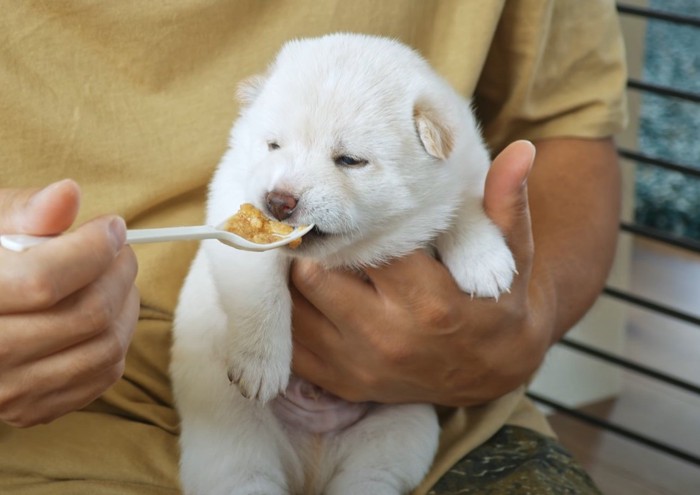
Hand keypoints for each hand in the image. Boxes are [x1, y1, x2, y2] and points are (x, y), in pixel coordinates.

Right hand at [0, 179, 138, 426]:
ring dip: (127, 305)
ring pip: (104, 349)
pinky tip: (105, 313)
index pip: (44, 280)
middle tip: (121, 250)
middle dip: (120, 272)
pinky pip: (102, 376)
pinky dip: (117, 339)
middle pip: (86, 316)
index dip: (93, 247)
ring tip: (116, 277)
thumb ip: (26, 211)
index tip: (112, 227)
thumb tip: (68, 193)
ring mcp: (7, 391)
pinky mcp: (31, 409)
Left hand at [290, 141, 551, 405]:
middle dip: (313, 245)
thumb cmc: (498, 303)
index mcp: (429, 302)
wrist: (493, 370)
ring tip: (306, 250)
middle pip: (316, 274)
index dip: (353, 218)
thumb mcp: (512, 256)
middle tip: (316, 222)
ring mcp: (359, 366)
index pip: (368, 246)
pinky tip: (306, 290)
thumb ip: (507, 205)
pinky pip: (292, 344)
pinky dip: (291, 312)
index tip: (350, 200)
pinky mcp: (342, 385)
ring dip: (294, 276)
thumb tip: (519, 151)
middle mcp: (388, 338)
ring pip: (294, 306)